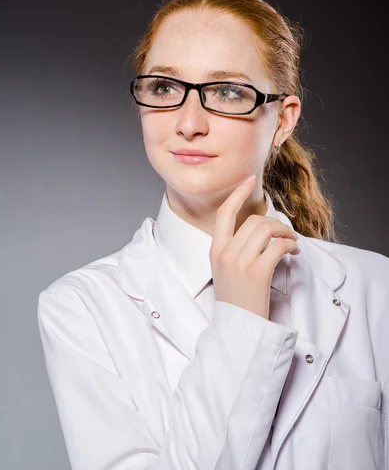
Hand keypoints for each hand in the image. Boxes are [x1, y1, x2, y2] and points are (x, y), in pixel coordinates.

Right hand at [209, 176, 299, 318]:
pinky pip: (278, 246)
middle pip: (253, 221)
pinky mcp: (258, 273)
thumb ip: (233, 249)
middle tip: (285, 233)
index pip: (224, 213)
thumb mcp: (223, 270)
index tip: (249, 180)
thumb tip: (258, 231)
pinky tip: (293, 252)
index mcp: (215, 250)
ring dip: (285, 232)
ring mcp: (241, 262)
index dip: (237, 194)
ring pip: (267, 230)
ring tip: (291, 242)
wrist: (236, 328)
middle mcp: (225, 253)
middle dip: (275, 223)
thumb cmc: (235, 300)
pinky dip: (290, 245)